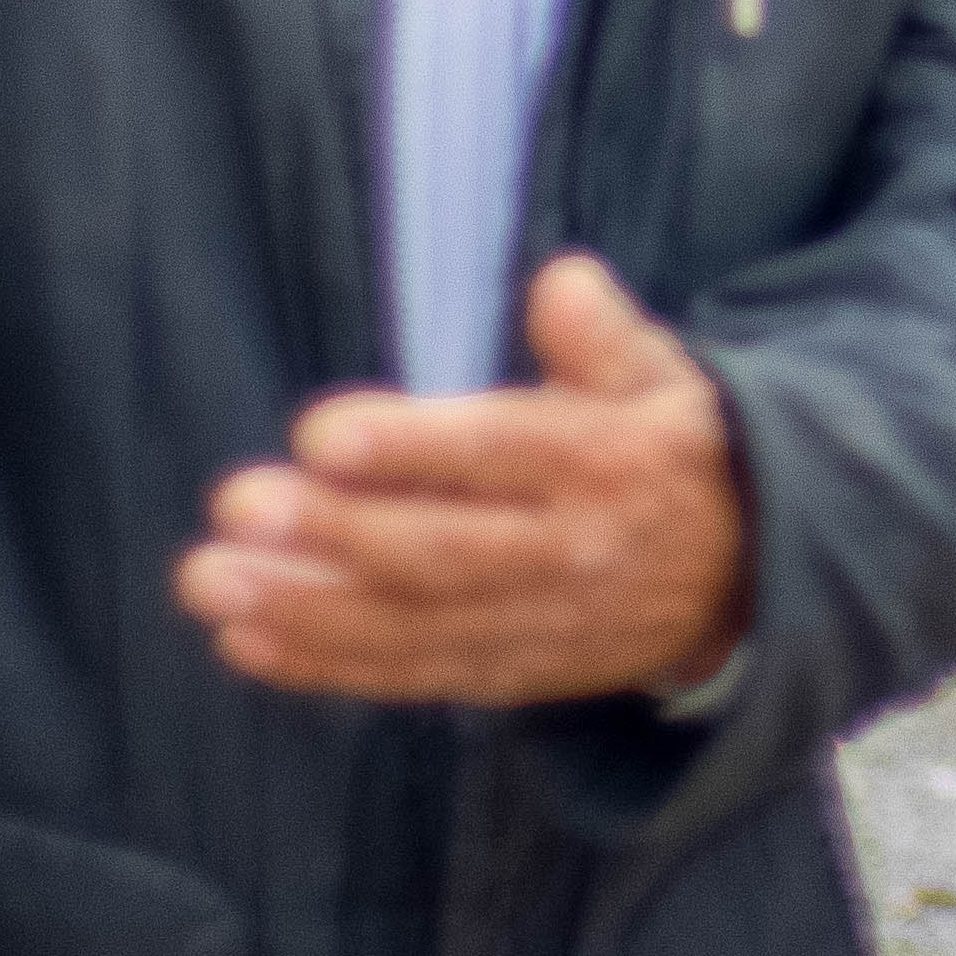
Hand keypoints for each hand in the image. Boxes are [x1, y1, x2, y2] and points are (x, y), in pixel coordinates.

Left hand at [178, 256, 755, 706]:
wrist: (747, 579)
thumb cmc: (670, 449)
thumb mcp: (663, 377)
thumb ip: (603, 335)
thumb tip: (560, 281)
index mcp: (610, 463)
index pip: (506, 454)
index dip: (414, 449)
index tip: (320, 435)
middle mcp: (573, 553)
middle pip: (444, 552)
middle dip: (333, 533)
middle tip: (236, 503)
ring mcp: (538, 624)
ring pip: (413, 625)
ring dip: (303, 608)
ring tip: (208, 582)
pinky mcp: (510, 672)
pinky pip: (412, 675)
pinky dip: (327, 667)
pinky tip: (246, 641)